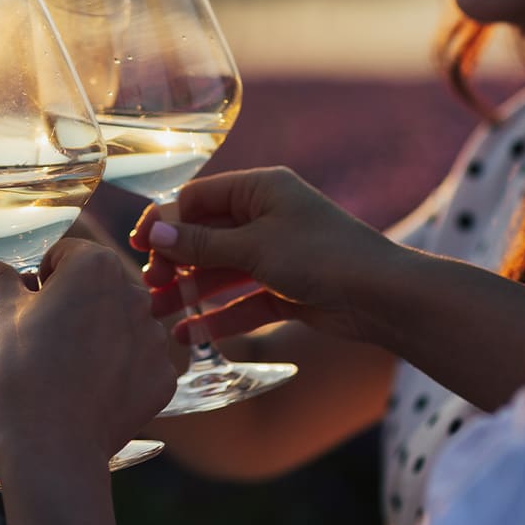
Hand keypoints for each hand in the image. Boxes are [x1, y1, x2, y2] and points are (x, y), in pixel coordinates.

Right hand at [0, 239, 175, 465]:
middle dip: (77, 303)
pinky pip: (139, 360)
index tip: (32, 307)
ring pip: (121, 322)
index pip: (67, 254)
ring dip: (101, 334)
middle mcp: (135, 292)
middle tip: (47, 338)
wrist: (50, 446)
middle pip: (99, 286)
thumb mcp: (4, 316)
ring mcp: (154, 336)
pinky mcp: (164, 374)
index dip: (44, 278)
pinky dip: (119, 369)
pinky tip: (93, 389)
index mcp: (96, 265)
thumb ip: (3, 279)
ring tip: (70, 366)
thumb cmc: (22, 371)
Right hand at [129, 166, 397, 344]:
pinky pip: (241, 300)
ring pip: (219, 272)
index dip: (164, 221)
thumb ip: (200, 244)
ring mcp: (274, 254)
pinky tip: (190, 334)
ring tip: (157, 315)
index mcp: (259, 189)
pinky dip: (217, 315)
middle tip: (149, 285)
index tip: (138, 246)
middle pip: (204, 237)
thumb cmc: (322, 256)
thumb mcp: (254, 246)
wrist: (386, 298)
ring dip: (189, 292)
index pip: (197, 199)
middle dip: (174, 262)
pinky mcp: (284, 289)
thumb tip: (153, 234)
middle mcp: (265, 216)